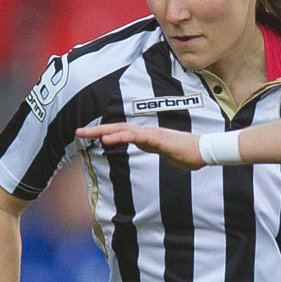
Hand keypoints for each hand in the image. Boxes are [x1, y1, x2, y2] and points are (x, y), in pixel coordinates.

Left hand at [85, 122, 204, 169]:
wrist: (204, 151)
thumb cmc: (187, 153)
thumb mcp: (165, 153)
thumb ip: (155, 150)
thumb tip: (150, 150)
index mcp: (146, 136)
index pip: (121, 132)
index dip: (104, 132)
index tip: (88, 136)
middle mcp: (146, 132)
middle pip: (116, 127)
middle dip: (95, 130)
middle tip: (76, 131)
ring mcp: (151, 134)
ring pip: (122, 129)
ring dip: (103, 131)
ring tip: (86, 133)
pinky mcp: (157, 139)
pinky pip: (135, 137)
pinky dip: (120, 136)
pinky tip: (107, 139)